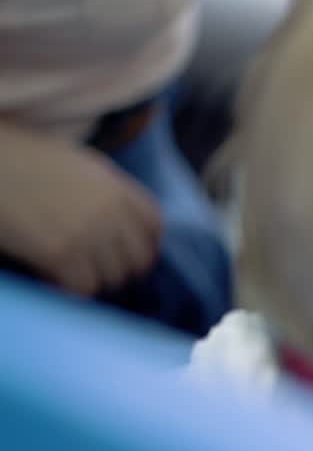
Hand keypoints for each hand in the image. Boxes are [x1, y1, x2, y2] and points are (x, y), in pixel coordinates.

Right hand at [0, 125, 162, 295]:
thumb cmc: (22, 159)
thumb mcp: (77, 164)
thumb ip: (105, 190)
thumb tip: (119, 220)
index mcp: (116, 186)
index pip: (153, 225)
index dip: (145, 245)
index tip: (127, 255)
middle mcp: (110, 210)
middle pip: (139, 258)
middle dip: (120, 269)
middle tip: (94, 270)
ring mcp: (88, 232)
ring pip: (113, 278)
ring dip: (93, 281)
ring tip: (69, 274)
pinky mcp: (61, 253)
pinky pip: (83, 288)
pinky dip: (70, 291)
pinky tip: (50, 280)